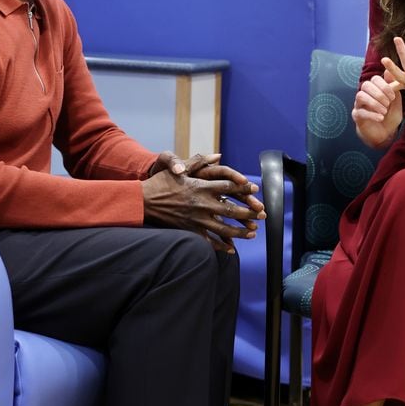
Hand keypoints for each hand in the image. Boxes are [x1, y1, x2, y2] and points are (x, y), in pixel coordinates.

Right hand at [143, 152, 264, 251]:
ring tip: (253, 233)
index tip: (256, 189)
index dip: (244, 187)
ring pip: (224, 228)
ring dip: (241, 231)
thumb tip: (218, 156)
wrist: (142, 202)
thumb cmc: (160, 183)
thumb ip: (199, 162)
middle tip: (263, 214)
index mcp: (201, 186)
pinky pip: (209, 241)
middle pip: (232, 209)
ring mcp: (197, 219)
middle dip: (250, 212)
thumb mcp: (178, 169)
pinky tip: (232, 249)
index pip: (228, 186)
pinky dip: (221, 246)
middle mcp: (202, 203)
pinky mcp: (190, 230)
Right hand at [352, 72, 403, 144]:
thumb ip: (393, 88)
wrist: (385, 134)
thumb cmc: (390, 116)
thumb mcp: (396, 102)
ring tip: (384, 111)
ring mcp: (359, 105)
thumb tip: (389, 71)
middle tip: (388, 103)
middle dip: (378, 93)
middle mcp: (365, 95)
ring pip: (360, 96)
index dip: (384, 86)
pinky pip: (360, 112)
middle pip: (366, 85)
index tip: (393, 97)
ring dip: (374, 103)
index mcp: (375, 90)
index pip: (375, 79)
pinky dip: (372, 114)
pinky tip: (381, 118)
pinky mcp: (357, 116)